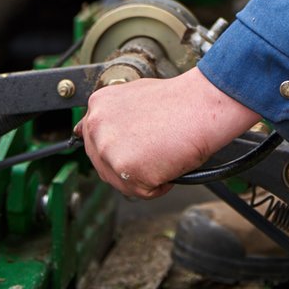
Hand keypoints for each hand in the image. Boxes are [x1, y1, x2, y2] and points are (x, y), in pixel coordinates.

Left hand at [74, 67, 259, 198]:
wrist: (202, 105)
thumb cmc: (178, 100)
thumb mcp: (134, 96)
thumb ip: (110, 115)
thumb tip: (86, 130)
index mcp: (98, 106)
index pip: (94, 142)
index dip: (121, 147)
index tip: (135, 145)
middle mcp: (97, 127)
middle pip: (106, 166)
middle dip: (132, 164)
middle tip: (155, 148)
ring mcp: (110, 150)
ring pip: (122, 182)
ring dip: (145, 175)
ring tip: (164, 151)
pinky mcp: (128, 171)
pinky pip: (142, 191)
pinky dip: (160, 183)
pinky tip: (170, 160)